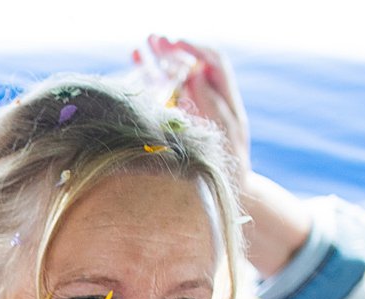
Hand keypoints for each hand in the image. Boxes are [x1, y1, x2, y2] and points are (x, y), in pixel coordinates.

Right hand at [151, 35, 249, 178]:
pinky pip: (166, 96)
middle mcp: (211, 101)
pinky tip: (136, 68)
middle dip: (173, 52)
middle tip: (153, 41)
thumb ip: (214, 106)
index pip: (212, 63)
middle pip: (193, 65)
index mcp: (226, 101)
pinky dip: (152, 79)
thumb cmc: (228, 170)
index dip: (195, 50)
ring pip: (178, 79)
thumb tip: (196, 76)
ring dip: (160, 62)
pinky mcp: (182, 123)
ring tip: (141, 49)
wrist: (225, 192)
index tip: (174, 46)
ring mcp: (196, 112)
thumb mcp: (226, 138)